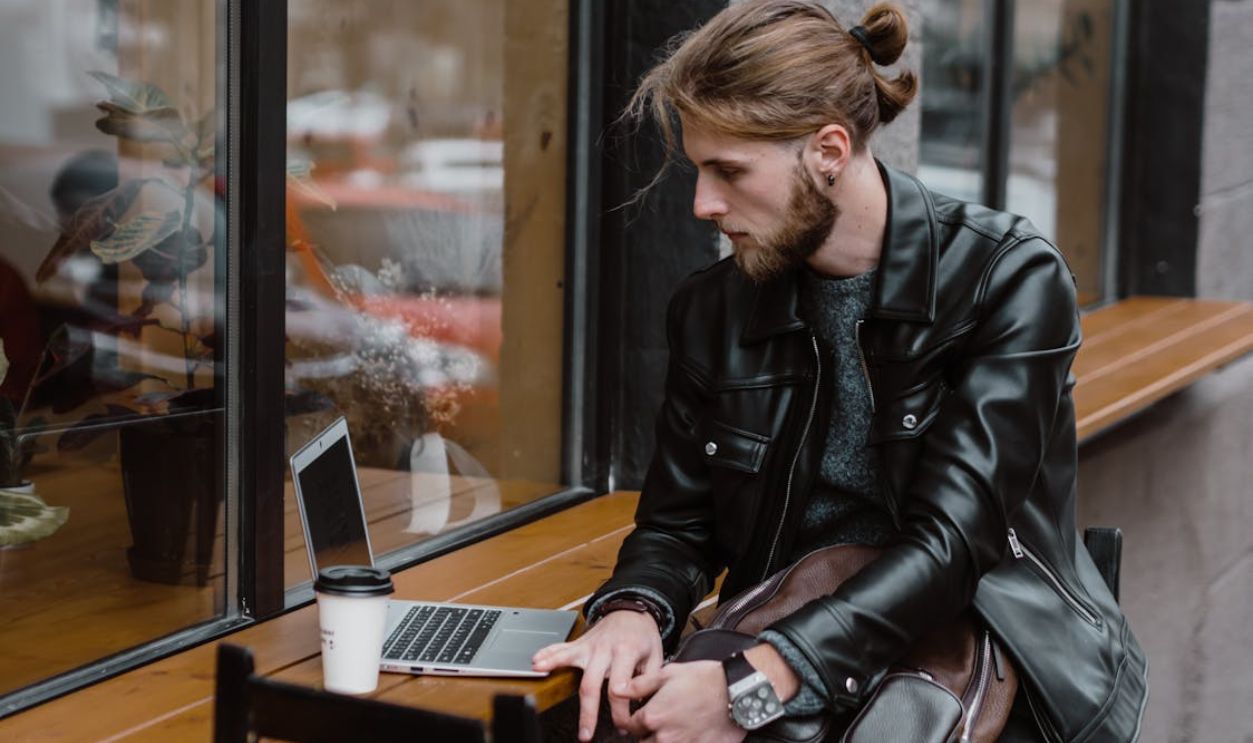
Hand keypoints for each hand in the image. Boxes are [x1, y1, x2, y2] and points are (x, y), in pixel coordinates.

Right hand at [532, 609, 662, 740]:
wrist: (633, 612)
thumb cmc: (643, 637)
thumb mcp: (656, 657)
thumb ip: (648, 680)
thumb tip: (638, 702)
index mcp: (626, 652)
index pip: (620, 688)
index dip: (621, 710)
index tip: (623, 724)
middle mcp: (605, 648)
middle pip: (592, 683)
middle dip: (588, 712)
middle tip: (586, 734)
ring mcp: (589, 645)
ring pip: (570, 660)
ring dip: (554, 667)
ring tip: (540, 676)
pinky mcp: (580, 644)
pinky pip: (561, 647)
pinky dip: (547, 653)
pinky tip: (536, 661)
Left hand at [618, 660, 746, 742]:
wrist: (737, 691)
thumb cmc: (705, 679)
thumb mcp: (668, 673)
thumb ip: (639, 685)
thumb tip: (617, 689)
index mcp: (653, 717)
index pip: (630, 727)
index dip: (633, 720)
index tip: (638, 718)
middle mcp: (664, 737)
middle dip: (647, 734)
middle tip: (660, 722)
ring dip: (662, 740)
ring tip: (674, 727)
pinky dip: (683, 742)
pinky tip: (689, 732)